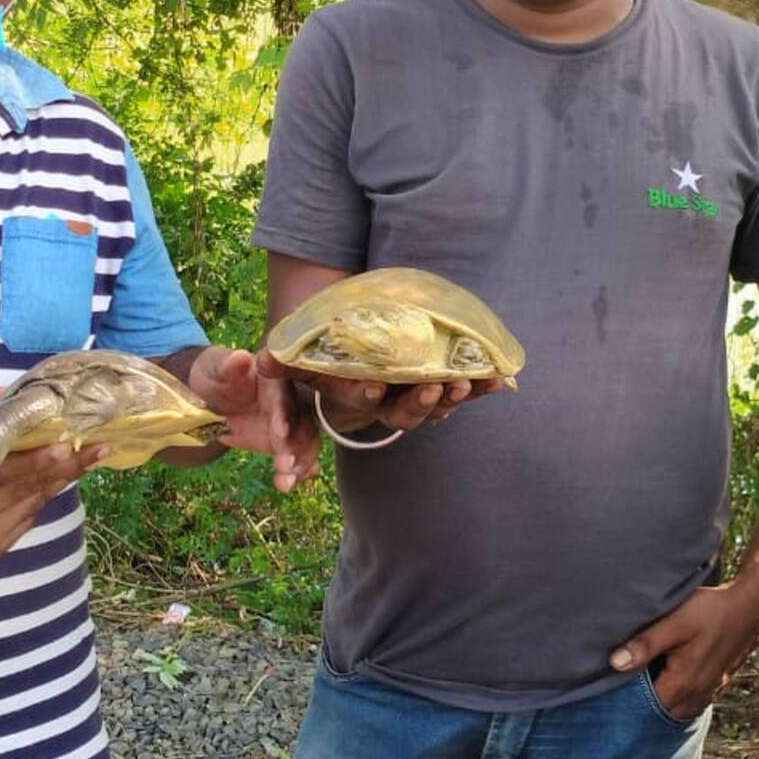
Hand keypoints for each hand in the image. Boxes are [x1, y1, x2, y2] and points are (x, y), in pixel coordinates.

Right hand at [0, 441, 102, 557]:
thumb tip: (12, 393)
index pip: (7, 474)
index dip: (39, 461)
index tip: (68, 446)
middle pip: (30, 489)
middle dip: (68, 468)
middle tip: (99, 447)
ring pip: (35, 503)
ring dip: (61, 479)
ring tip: (91, 455)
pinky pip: (29, 515)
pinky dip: (42, 494)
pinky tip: (59, 477)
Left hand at [191, 346, 318, 491]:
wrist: (209, 396)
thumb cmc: (214, 375)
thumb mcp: (215, 369)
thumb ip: (229, 366)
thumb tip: (241, 357)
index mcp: (275, 379)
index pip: (284, 396)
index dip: (284, 414)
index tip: (280, 431)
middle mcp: (288, 401)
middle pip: (301, 423)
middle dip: (296, 446)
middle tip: (285, 465)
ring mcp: (288, 423)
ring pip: (302, 443)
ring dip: (298, 464)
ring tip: (285, 483)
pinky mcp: (282, 442)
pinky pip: (294, 457)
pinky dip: (297, 472)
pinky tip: (292, 484)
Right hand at [259, 349, 503, 436]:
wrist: (352, 345)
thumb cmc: (324, 353)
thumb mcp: (297, 358)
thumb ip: (282, 362)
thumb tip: (260, 361)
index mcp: (351, 395)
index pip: (355, 399)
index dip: (364, 394)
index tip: (376, 385)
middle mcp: (382, 404)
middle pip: (402, 413)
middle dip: (420, 404)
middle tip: (435, 387)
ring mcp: (411, 399)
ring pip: (434, 408)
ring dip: (452, 397)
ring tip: (466, 382)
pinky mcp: (438, 390)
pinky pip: (459, 394)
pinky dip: (478, 387)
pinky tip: (497, 379)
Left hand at [606, 577, 758, 720]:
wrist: (749, 607)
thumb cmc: (711, 611)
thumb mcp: (676, 621)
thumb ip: (646, 644)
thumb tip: (614, 664)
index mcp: (683, 685)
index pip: (642, 708)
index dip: (622, 699)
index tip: (605, 688)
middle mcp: (694, 697)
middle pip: (655, 713)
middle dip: (635, 703)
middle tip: (613, 688)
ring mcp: (704, 694)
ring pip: (669, 710)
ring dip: (652, 701)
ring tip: (633, 682)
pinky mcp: (709, 687)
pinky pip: (682, 703)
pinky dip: (667, 697)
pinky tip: (656, 679)